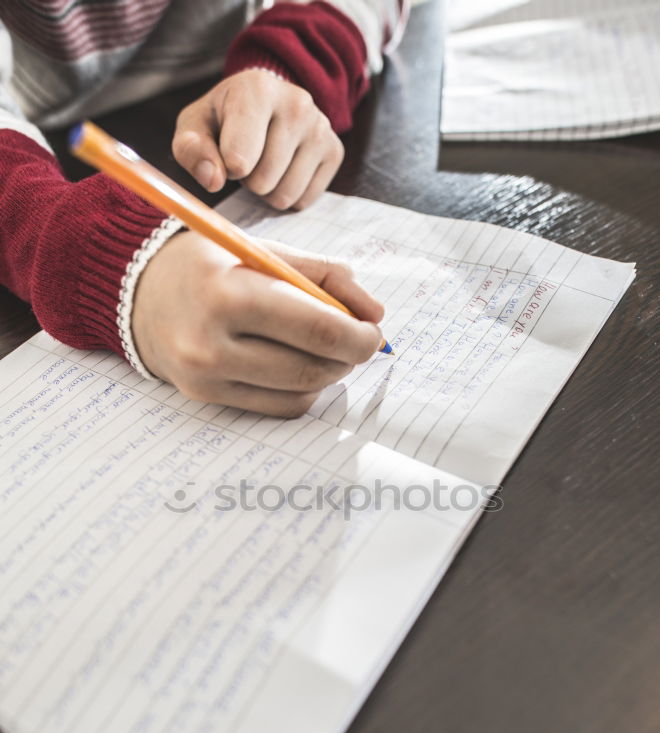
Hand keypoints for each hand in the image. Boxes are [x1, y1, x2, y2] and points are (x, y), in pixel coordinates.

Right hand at [131, 231, 383, 416]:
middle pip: (311, 367)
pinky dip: (302, 390)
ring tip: (325, 349)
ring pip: (299, 392)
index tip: (372, 332)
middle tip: (357, 342)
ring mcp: (206, 376)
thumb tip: (375, 314)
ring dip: (328, 374)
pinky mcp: (207, 398)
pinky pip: (278, 407)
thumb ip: (325, 275)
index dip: (357, 336)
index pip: (315, 326)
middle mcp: (212, 341)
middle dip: (347, 357)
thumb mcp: (263, 251)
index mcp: (229, 292)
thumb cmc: (210, 266)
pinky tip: (297, 366)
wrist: (138, 293)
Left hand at [172, 69, 344, 209]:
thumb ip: (191, 151)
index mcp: (257, 89)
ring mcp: (321, 127)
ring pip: (285, 195)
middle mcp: (297, 103)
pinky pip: (304, 200)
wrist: (264, 103)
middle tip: (248, 157)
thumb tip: (213, 180)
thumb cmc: (223, 119)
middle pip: (262, 182)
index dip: (225, 168)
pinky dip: (289, 194)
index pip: (239, 160)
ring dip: (268, 190)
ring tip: (265, 162)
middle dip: (248, 180)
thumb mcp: (194, 127)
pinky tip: (285, 169)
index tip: (225, 150)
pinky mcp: (335, 151)